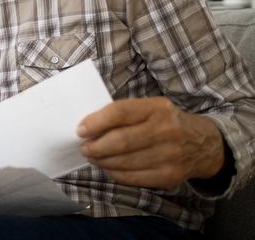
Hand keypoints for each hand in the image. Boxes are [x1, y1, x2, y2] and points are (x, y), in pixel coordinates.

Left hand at [77, 97, 224, 189]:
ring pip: (125, 162)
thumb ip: (124, 114)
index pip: (120, 112)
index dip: (96, 122)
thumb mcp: (150, 108)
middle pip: (121, 141)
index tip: (80, 130)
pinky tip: (108, 168)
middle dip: (96, 146)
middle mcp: (166, 130)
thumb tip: (89, 127)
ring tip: (93, 157)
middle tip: (84, 148)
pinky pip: (134, 178)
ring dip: (102, 161)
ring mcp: (170, 155)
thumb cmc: (166, 122)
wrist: (204, 144)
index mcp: (157, 108)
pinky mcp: (170, 176)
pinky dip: (115, 174)